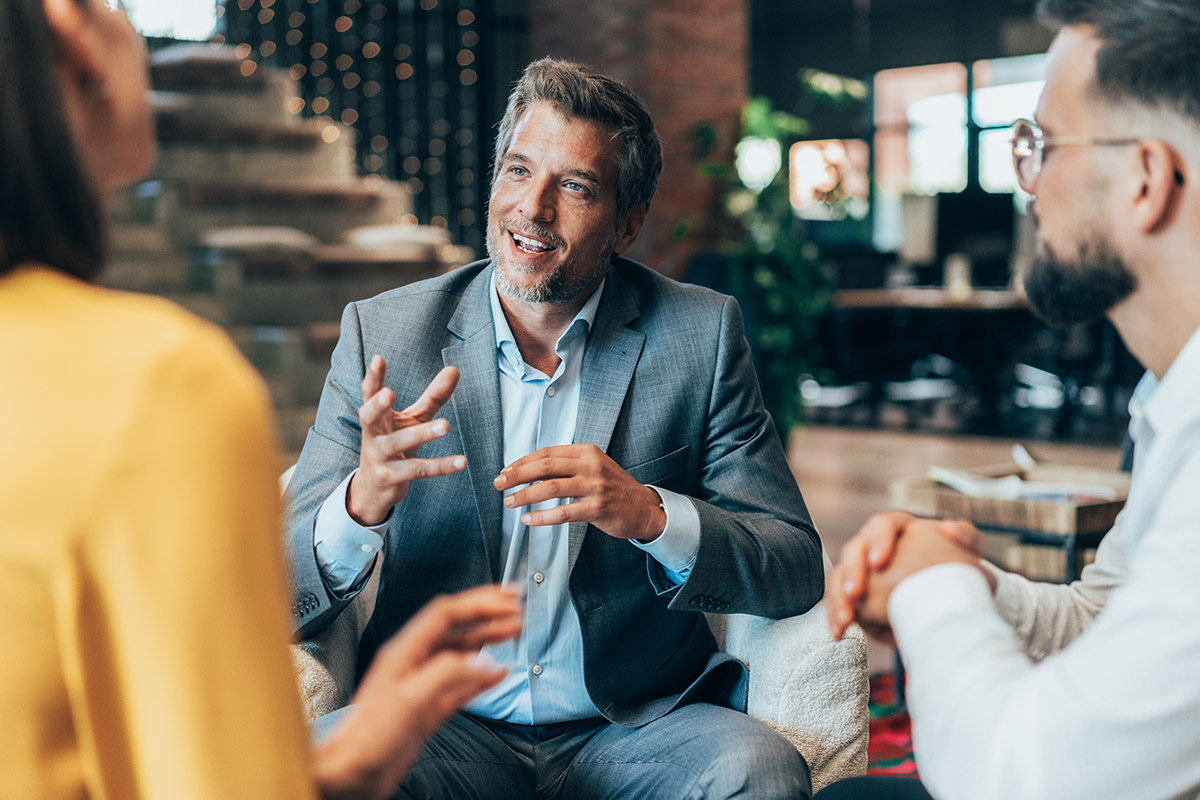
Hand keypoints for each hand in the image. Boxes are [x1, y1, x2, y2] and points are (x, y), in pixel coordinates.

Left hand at [313, 585, 522, 799]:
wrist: (352, 775)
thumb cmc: (367, 739)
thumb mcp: (409, 699)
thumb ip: (448, 674)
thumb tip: (484, 663)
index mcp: (405, 651)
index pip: (447, 614)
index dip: (479, 604)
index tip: (506, 602)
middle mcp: (414, 663)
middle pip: (457, 628)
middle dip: (487, 613)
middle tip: (514, 605)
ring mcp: (423, 685)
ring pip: (462, 653)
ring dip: (488, 639)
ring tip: (512, 630)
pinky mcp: (429, 708)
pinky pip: (463, 684)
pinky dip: (483, 675)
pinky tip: (498, 673)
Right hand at [347, 356, 465, 525]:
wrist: (375, 487)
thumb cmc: (394, 443)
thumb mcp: (413, 419)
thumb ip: (432, 397)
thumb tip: (455, 369)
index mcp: (375, 417)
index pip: (370, 393)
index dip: (373, 377)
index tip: (378, 358)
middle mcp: (372, 434)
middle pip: (369, 416)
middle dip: (377, 405)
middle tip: (389, 392)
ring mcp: (379, 457)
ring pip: (398, 443)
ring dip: (422, 434)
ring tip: (446, 425)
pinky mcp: (391, 477)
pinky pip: (417, 470)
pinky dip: (440, 466)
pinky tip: (462, 461)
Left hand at [492, 444, 667, 541]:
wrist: (642, 507)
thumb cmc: (612, 488)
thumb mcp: (593, 467)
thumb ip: (567, 465)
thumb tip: (528, 470)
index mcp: (587, 451)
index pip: (547, 453)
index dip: (522, 462)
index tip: (505, 471)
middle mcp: (591, 465)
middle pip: (546, 466)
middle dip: (517, 475)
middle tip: (499, 484)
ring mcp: (595, 487)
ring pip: (551, 488)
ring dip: (525, 495)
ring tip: (509, 502)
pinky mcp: (597, 508)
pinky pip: (563, 513)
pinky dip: (542, 516)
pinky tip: (528, 520)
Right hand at [827, 511, 983, 640]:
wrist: (950, 600)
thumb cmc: (956, 570)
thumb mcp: (967, 551)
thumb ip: (965, 536)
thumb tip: (948, 531)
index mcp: (897, 529)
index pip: (881, 525)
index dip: (877, 541)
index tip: (880, 562)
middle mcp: (872, 545)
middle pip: (853, 550)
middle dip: (852, 572)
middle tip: (856, 592)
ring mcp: (861, 570)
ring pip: (839, 578)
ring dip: (838, 598)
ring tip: (846, 619)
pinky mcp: (855, 597)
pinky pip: (838, 603)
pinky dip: (837, 618)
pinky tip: (839, 632)